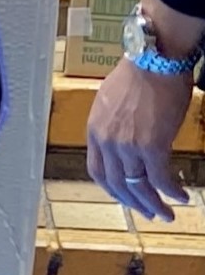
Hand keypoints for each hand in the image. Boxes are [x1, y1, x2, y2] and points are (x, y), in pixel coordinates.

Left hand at [86, 57, 197, 220]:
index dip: (112, 188)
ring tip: (166, 214)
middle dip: (133, 203)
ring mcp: (127, 146)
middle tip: (149, 214)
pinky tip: (181, 196)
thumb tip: (126, 138)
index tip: (125, 197)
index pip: (98, 171)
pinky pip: (160, 177)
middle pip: (116, 184)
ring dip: (153, 204)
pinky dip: (170, 191)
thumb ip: (114, 125)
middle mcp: (107, 142)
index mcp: (94, 131)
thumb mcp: (112, 102)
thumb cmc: (139, 74)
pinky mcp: (152, 145)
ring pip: (137, 186)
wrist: (154, 60)